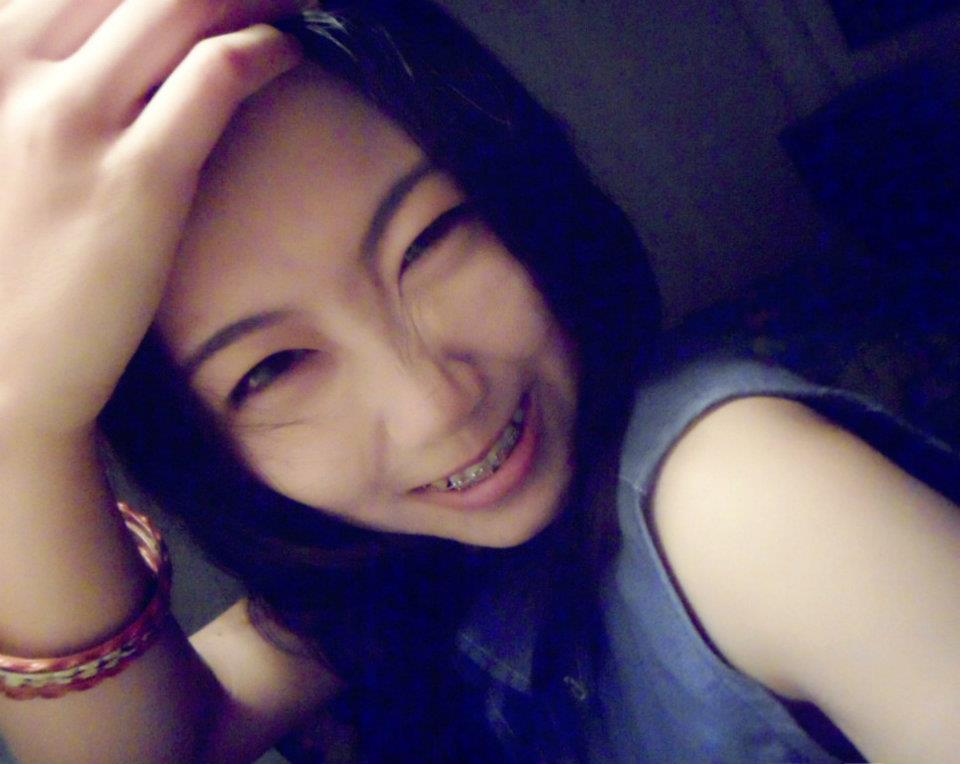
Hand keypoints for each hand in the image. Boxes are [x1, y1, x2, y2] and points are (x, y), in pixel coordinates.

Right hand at [0, 0, 302, 438]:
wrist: (0, 367)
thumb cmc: (8, 255)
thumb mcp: (4, 140)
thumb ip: (39, 80)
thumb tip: (108, 55)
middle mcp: (12, 67)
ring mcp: (73, 121)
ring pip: (180, 3)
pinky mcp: (136, 178)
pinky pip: (214, 77)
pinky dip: (262, 48)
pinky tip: (287, 50)